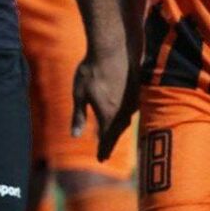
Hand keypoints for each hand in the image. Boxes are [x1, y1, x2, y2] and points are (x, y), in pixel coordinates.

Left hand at [71, 45, 132, 160]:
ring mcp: (133, 103)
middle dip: (110, 142)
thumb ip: (78, 115)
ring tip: (110, 136)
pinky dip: (122, 116)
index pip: (107, 139)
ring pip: (125, 121)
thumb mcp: (79, 93)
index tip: (101, 160)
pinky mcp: (137, 93)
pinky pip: (130, 110)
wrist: (114, 50)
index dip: (103, 150)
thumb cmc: (92, 70)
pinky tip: (118, 115)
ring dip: (117, 129)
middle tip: (104, 153)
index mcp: (108, 115)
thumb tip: (74, 135)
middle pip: (117, 132)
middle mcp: (124, 112)